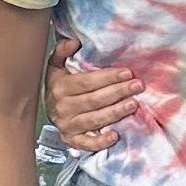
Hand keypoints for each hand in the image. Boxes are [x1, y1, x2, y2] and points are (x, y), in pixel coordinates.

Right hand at [44, 36, 144, 155]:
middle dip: (118, 92)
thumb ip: (62, 52)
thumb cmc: (59, 85)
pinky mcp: (71, 140)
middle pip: (94, 100)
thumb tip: (74, 42)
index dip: (108, 77)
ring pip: (94, 120)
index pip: (87, 82)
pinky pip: (86, 143)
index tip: (127, 72)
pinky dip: (100, 142)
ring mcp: (67, 125)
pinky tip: (115, 135)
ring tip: (134, 104)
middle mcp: (62, 107)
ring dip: (115, 112)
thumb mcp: (56, 66)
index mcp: (60, 87)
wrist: (48, 109)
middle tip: (137, 86)